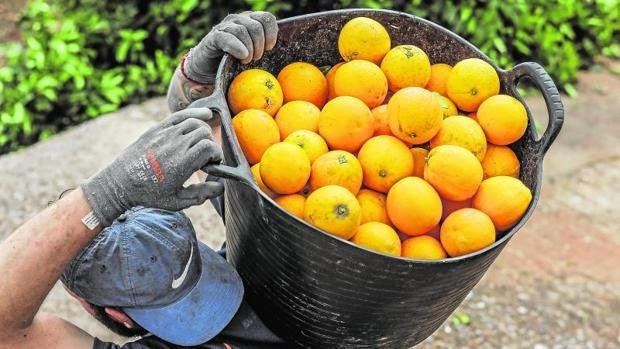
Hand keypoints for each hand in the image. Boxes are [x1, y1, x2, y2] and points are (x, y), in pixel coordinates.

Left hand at [81, 108, 223, 225]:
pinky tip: (205, 114)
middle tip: (204, 157)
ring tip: (200, 143)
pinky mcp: (158, 129)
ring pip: (195, 122)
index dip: (216, 154)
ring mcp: (166, 134)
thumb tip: (220, 186)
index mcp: (182, 163)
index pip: (210, 147)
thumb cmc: (149, 194)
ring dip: (203, 131)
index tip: (212, 164)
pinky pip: (180, 115)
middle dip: (210, 144)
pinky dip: (195, 113)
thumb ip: (201, 194)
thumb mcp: (177, 201)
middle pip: (204, 133)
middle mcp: (175, 145)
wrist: (121, 182)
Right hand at [183, 11, 277, 83]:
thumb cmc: (234, 62)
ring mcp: (224, 27)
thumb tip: (289, 50)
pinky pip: (225, 37)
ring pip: (242, 30)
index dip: (271, 34)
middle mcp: (238, 20)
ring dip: (248, 49)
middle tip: (256, 58)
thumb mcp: (253, 54)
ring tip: (246, 61)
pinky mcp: (213, 37)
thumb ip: (266, 49)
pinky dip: (236, 47)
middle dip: (260, 45)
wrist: (208, 68)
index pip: (267, 18)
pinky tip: (242, 56)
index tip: (269, 48)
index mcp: (250, 21)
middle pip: (256, 26)